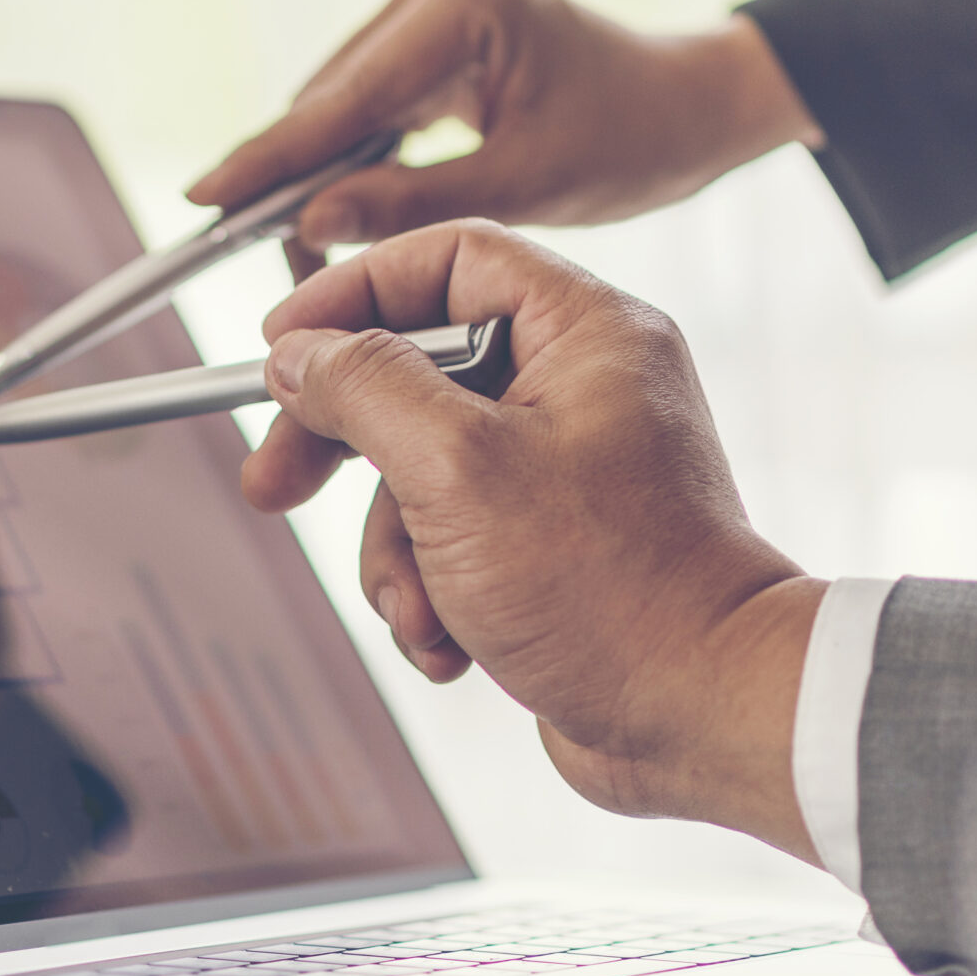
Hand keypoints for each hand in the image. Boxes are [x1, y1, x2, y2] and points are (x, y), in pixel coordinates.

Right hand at [187, 0, 820, 258]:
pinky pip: (372, 97)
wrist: (688, 104)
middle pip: (334, 94)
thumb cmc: (634, 140)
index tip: (203, 199)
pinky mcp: (434, 22)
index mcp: (468, 1)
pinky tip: (332, 209)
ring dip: (319, 171)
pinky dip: (353, 154)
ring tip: (297, 251)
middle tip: (252, 258)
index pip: (346, 96)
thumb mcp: (527, 184)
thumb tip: (311, 223)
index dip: (271, 156)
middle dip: (294, 177)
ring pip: (344, 100)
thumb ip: (413, 202)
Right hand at [246, 220, 826, 856]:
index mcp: (584, 331)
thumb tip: (299, 352)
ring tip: (421, 610)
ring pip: (423, 473)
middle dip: (342, 444)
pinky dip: (435, 593)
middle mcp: (582, 385)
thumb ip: (365, 390)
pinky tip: (450, 645)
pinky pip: (455, 540)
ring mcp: (570, 467)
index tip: (277, 345)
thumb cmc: (609, 587)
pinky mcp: (555, 543)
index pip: (446, 260)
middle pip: (417, 372)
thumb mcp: (456, 469)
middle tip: (273, 485)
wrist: (702, 715)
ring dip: (396, 552)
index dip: (350, 293)